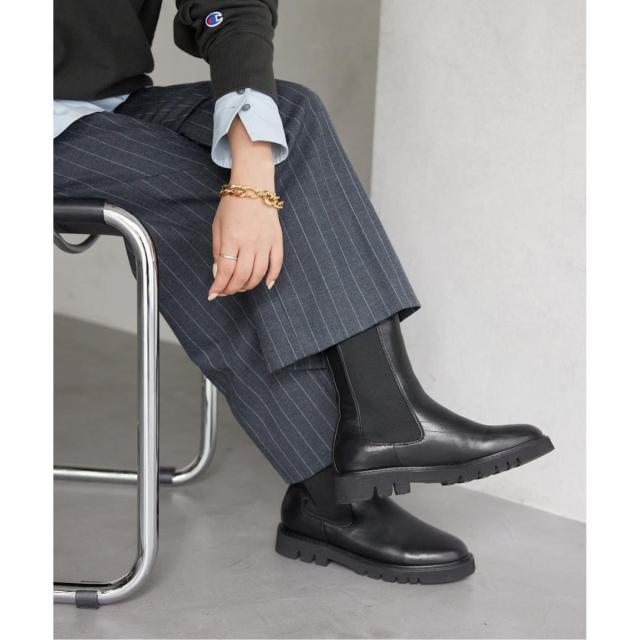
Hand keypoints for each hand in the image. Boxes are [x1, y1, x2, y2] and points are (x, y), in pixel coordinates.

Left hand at [208, 117, 282, 298]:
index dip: (219, 286)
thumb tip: (219, 274)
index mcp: (232, 238)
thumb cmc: (232, 206)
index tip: (213, 294)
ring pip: (258, 274)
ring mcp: (265, 242)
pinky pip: (277, 264)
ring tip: (240, 287)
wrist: (253, 188)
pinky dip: (272, 277)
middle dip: (232, 289)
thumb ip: (218, 251)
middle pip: (242, 276)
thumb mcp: (217, 226)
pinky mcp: (276, 241)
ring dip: (248, 286)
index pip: (226, 271)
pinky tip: (266, 285)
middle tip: (225, 292)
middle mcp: (249, 242)